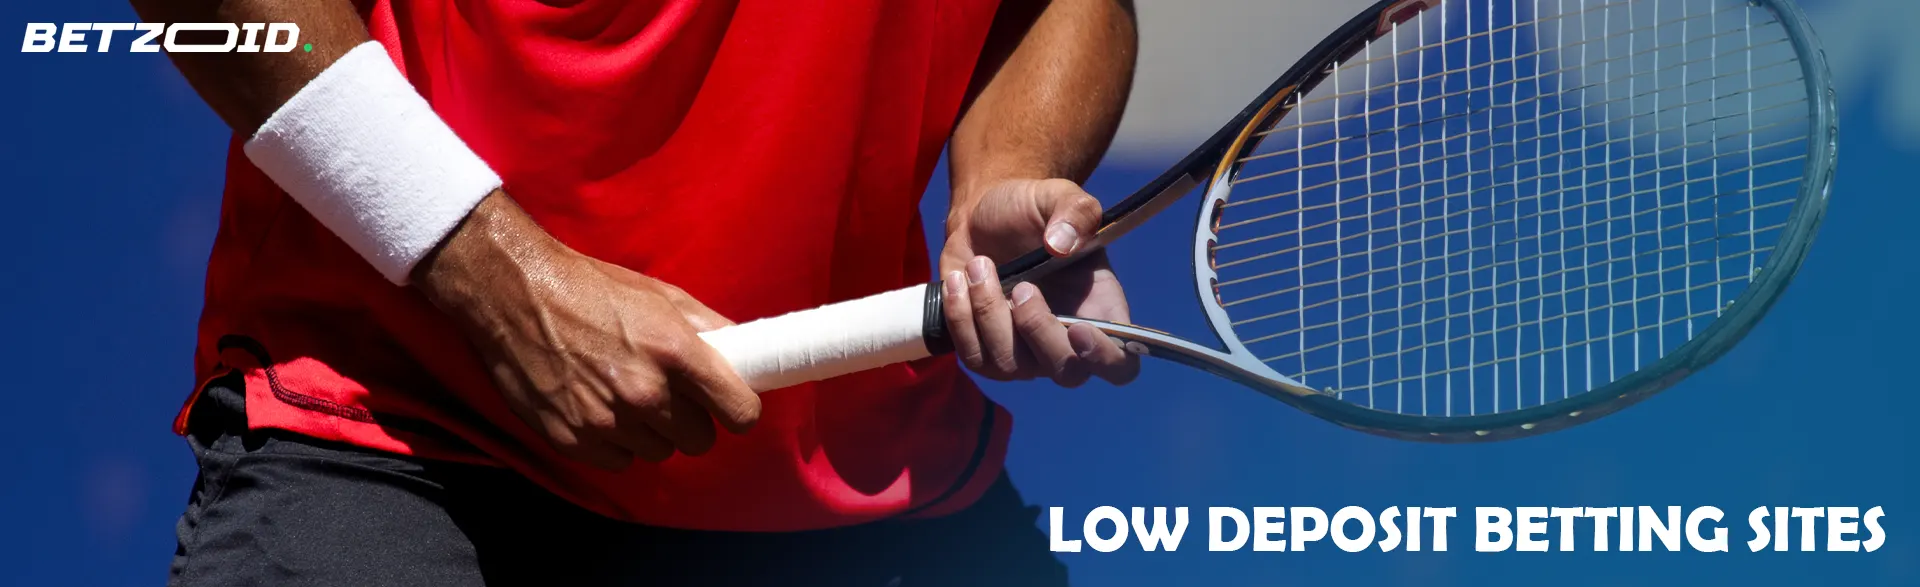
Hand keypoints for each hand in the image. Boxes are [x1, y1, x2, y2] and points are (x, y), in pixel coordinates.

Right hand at [416, 193, 759, 470]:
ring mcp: (607, 421)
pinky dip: (614, 443)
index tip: (728, 404)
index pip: (740, 412)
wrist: (515, 294)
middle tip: (669, 394)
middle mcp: (645, 392)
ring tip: (625, 395)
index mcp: (675, 352)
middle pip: (700, 440)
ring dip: (651, 432)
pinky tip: (599, 409)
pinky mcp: (573, 440)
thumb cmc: (591, 289)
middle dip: (691, 420)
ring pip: (659, 453)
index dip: (738, 409)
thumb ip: (710, 328)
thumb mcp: (660, 295)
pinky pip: (619, 461)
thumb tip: (746, 351)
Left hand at [941, 178, 1139, 386]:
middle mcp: (1066, 341)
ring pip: (1010, 366)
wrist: (981, 216)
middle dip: (1038, 329)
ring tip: (979, 265)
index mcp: (1100, 310)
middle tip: (1021, 286)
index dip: (1105, 357)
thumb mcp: (1058, 195)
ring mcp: (1024, 353)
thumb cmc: (1030, 210)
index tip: (1079, 329)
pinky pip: (973, 357)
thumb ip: (1075, 211)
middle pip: (1066, 373)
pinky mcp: (984, 352)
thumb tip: (1062, 245)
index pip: (1121, 364)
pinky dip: (961, 319)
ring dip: (989, 314)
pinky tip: (959, 280)